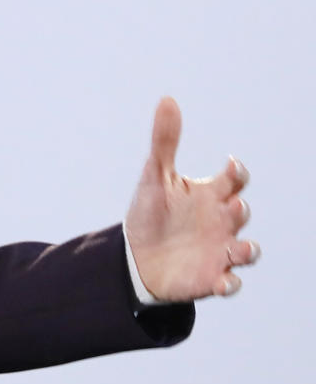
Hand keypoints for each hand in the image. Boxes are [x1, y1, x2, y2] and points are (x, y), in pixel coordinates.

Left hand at [125, 96, 257, 300]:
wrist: (136, 257)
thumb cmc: (151, 212)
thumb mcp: (155, 176)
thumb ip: (164, 140)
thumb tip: (167, 99)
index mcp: (210, 194)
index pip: (234, 179)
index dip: (236, 173)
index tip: (230, 167)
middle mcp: (221, 221)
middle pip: (241, 212)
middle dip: (240, 210)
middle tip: (231, 206)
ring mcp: (220, 250)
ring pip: (246, 251)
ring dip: (247, 250)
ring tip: (238, 250)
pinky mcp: (212, 278)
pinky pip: (230, 284)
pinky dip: (231, 284)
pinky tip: (222, 282)